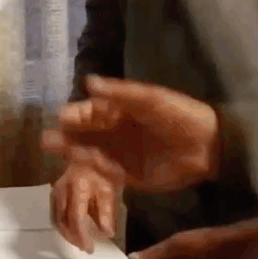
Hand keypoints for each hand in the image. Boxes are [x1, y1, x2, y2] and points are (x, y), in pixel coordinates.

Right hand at [41, 75, 220, 192]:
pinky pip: (103, 173)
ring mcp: (118, 155)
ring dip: (71, 152)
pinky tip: (78, 167)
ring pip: (89, 153)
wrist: (210, 147)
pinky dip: (91, 170)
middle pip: (84, 133)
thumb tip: (88, 82)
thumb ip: (120, 93)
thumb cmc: (180, 116)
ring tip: (53, 149)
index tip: (62, 116)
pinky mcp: (127, 176)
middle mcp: (113, 132)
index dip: (76, 114)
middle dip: (65, 134)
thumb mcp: (151, 99)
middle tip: (47, 139)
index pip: (90, 111)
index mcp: (118, 111)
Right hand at [51, 161, 119, 252]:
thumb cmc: (103, 170)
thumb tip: (106, 233)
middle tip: (86, 249)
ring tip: (80, 243)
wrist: (90, 153)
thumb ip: (107, 211)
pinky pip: (54, 215)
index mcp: (78, 185)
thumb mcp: (110, 188)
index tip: (90, 249)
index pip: (76, 216)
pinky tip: (72, 233)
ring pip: (56, 219)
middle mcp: (62, 188)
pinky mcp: (54, 194)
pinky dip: (62, 227)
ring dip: (66, 234)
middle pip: (63, 220)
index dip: (82, 235)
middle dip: (73, 238)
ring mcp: (55, 190)